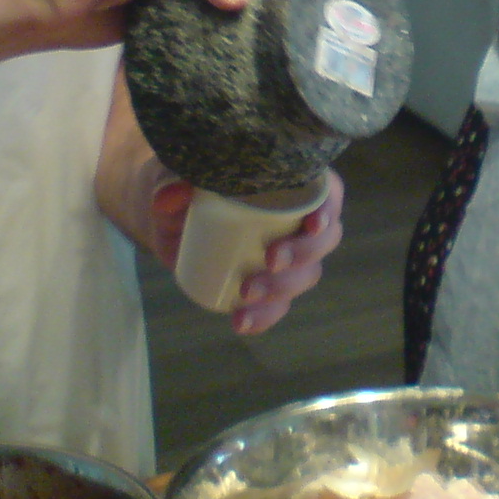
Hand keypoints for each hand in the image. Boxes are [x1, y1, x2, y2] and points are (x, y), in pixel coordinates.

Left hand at [114, 168, 345, 335]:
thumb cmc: (184, 184)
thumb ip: (170, 184)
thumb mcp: (173, 178)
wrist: (169, 219)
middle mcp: (298, 219)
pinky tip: (241, 321)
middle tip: (270, 260)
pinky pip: (278, 305)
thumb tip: (170, 197)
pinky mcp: (268, 283)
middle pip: (324, 239)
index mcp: (292, 182)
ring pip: (306, 275)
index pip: (326, 192)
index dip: (329, 209)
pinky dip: (264, 316)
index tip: (312, 223)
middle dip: (303, 253)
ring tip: (247, 292)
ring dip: (283, 289)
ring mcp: (286, 255)